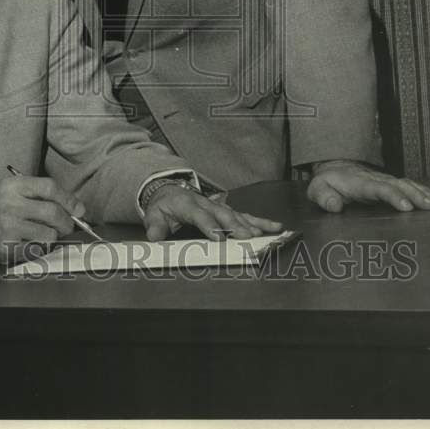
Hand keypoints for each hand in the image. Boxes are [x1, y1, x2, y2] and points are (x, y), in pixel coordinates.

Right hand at [0, 174, 84, 266]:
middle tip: (67, 227)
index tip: (79, 209)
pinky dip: (38, 250)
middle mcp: (10, 204)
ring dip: (51, 239)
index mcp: (12, 186)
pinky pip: (36, 251)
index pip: (50, 188)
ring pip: (49, 235)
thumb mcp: (8, 192)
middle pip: (53, 213)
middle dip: (67, 223)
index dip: (69, 199)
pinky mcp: (6, 248)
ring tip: (40, 236)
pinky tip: (27, 245)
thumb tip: (73, 207)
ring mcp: (7, 226)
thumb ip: (36, 194)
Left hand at [143, 185, 281, 240]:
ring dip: (250, 225)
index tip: (218, 238)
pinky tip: (275, 226)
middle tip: (246, 237)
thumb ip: (155, 226)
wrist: (169, 191)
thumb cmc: (164, 206)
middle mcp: (206, 203)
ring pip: (236, 215)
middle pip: (222, 215)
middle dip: (235, 226)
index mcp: (187, 204)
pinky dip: (261, 221)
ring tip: (262, 235)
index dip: (209, 225)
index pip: (199, 215)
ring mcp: (219, 205)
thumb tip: (154, 236)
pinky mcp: (227, 210)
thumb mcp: (154, 214)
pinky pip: (245, 215)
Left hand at [308, 160, 429, 212]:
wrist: (333, 166)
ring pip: (407, 184)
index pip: (378, 188)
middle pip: (398, 185)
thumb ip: (323, 197)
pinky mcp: (390, 183)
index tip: (406, 206)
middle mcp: (375, 179)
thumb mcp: (317, 189)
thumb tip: (333, 206)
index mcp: (359, 183)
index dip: (393, 196)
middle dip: (415, 196)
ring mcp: (384, 180)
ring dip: (423, 194)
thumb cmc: (327, 181)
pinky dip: (424, 191)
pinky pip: (409, 185)